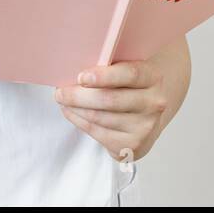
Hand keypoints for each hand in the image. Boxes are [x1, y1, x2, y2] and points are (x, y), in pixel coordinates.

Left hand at [53, 58, 167, 162]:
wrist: (148, 114)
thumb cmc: (130, 86)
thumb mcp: (127, 69)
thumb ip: (109, 66)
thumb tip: (74, 66)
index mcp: (153, 77)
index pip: (130, 74)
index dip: (104, 76)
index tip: (81, 77)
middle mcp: (153, 103)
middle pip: (109, 100)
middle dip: (79, 96)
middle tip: (60, 91)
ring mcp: (145, 127)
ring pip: (99, 117)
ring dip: (75, 108)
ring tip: (62, 100)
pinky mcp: (133, 146)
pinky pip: (97, 132)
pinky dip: (79, 121)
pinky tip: (71, 112)